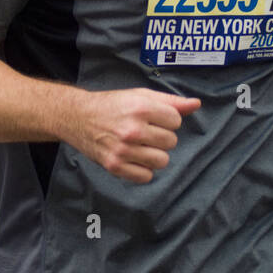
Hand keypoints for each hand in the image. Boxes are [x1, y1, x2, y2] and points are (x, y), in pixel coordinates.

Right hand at [71, 88, 201, 183]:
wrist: (77, 116)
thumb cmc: (111, 105)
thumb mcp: (141, 95)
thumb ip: (170, 101)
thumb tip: (195, 104)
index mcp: (141, 108)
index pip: (176, 121)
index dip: (167, 120)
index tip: (154, 119)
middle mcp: (132, 129)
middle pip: (171, 142)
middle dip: (161, 137)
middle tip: (144, 132)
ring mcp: (123, 150)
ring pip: (161, 161)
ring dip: (154, 154)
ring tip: (140, 145)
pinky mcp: (115, 165)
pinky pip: (146, 176)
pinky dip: (143, 170)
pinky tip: (133, 157)